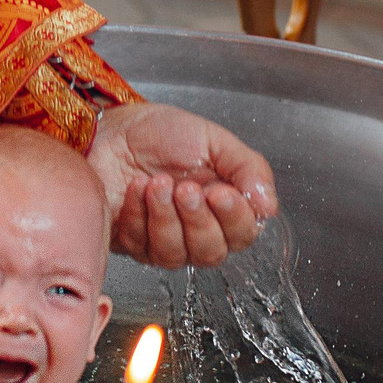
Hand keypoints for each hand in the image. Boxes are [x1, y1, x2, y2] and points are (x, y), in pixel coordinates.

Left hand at [88, 102, 277, 265]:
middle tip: (185, 188)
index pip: (242, 234)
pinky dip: (138, 214)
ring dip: (165, 217)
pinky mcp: (131, 243)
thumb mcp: (214, 140)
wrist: (115, 128)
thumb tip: (267, 207)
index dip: (233, 218)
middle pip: (211, 253)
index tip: (219, 191)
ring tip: (157, 182)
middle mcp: (197, 231)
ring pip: (174, 255)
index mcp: (224, 207)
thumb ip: (247, 169)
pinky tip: (136, 188)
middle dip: (197, 220)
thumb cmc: (163, 133)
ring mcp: (163, 241)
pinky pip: (140, 245)